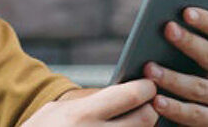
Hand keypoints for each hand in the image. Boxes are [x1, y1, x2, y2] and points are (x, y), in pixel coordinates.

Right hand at [21, 79, 158, 125]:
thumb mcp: (57, 111)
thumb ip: (89, 102)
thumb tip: (121, 93)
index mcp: (83, 115)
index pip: (130, 96)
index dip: (145, 88)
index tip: (148, 86)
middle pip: (146, 119)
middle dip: (150, 110)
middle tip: (147, 106)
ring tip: (133, 120)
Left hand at [143, 7, 207, 125]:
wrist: (193, 107)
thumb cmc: (183, 67)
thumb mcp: (186, 52)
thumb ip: (180, 38)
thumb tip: (159, 21)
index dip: (206, 20)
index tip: (185, 11)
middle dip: (188, 42)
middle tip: (166, 29)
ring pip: (201, 87)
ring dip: (173, 78)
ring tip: (149, 70)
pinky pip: (196, 114)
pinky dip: (175, 108)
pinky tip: (155, 101)